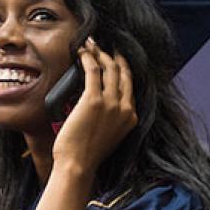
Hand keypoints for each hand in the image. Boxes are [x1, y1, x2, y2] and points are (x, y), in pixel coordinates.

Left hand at [51, 38, 137, 178]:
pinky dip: (87, 57)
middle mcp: (125, 108)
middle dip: (114, 55)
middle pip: (122, 72)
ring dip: (99, 52)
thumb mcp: (108, 134)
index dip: (123, 68)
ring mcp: (111, 103)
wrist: (78, 165)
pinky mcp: (93, 100)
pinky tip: (82, 51)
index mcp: (131, 117)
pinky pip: (93, 70)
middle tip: (105, 45)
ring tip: (90, 44)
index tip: (115, 58)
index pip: (130, 85)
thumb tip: (99, 101)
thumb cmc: (87, 154)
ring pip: (109, 68)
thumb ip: (110, 118)